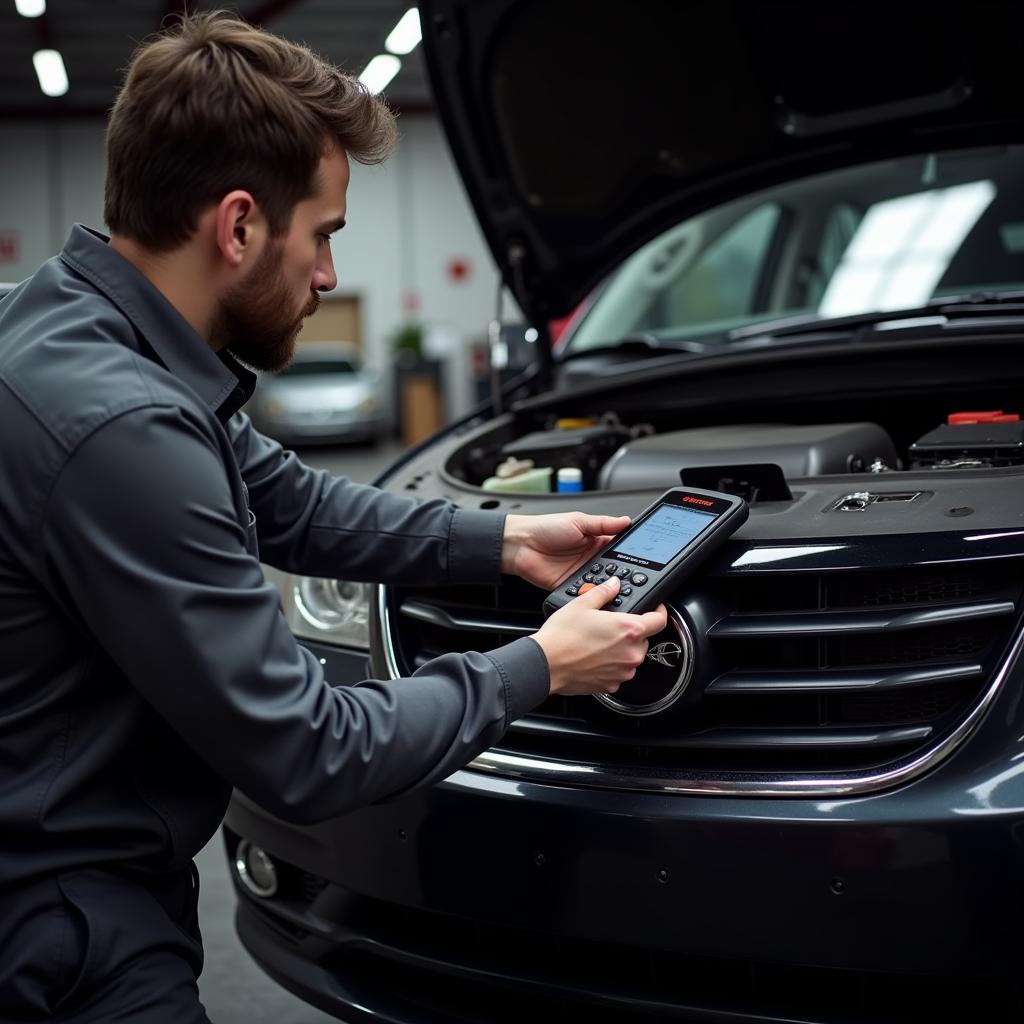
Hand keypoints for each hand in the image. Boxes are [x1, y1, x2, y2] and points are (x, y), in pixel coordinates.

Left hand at [501, 511, 630, 590]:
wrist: (519, 544)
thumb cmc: (545, 528)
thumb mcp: (578, 521)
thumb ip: (603, 524)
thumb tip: (626, 521)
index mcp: (595, 541)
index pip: (619, 549)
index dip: (631, 554)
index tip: (645, 559)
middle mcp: (591, 558)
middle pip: (613, 569)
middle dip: (621, 574)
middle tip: (633, 577)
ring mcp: (581, 574)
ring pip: (601, 584)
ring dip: (606, 585)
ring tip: (615, 586)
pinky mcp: (570, 587)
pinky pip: (584, 593)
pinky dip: (590, 595)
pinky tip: (596, 594)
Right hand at [533, 577, 668, 695]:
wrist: (545, 665)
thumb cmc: (562, 637)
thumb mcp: (582, 604)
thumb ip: (604, 592)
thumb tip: (613, 585)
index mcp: (629, 629)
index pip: (659, 620)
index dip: (659, 611)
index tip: (654, 609)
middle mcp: (631, 653)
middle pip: (643, 638)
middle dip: (630, 631)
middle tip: (609, 625)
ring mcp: (623, 671)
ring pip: (631, 655)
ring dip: (621, 648)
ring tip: (597, 642)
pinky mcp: (612, 685)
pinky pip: (618, 671)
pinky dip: (610, 664)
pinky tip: (593, 657)